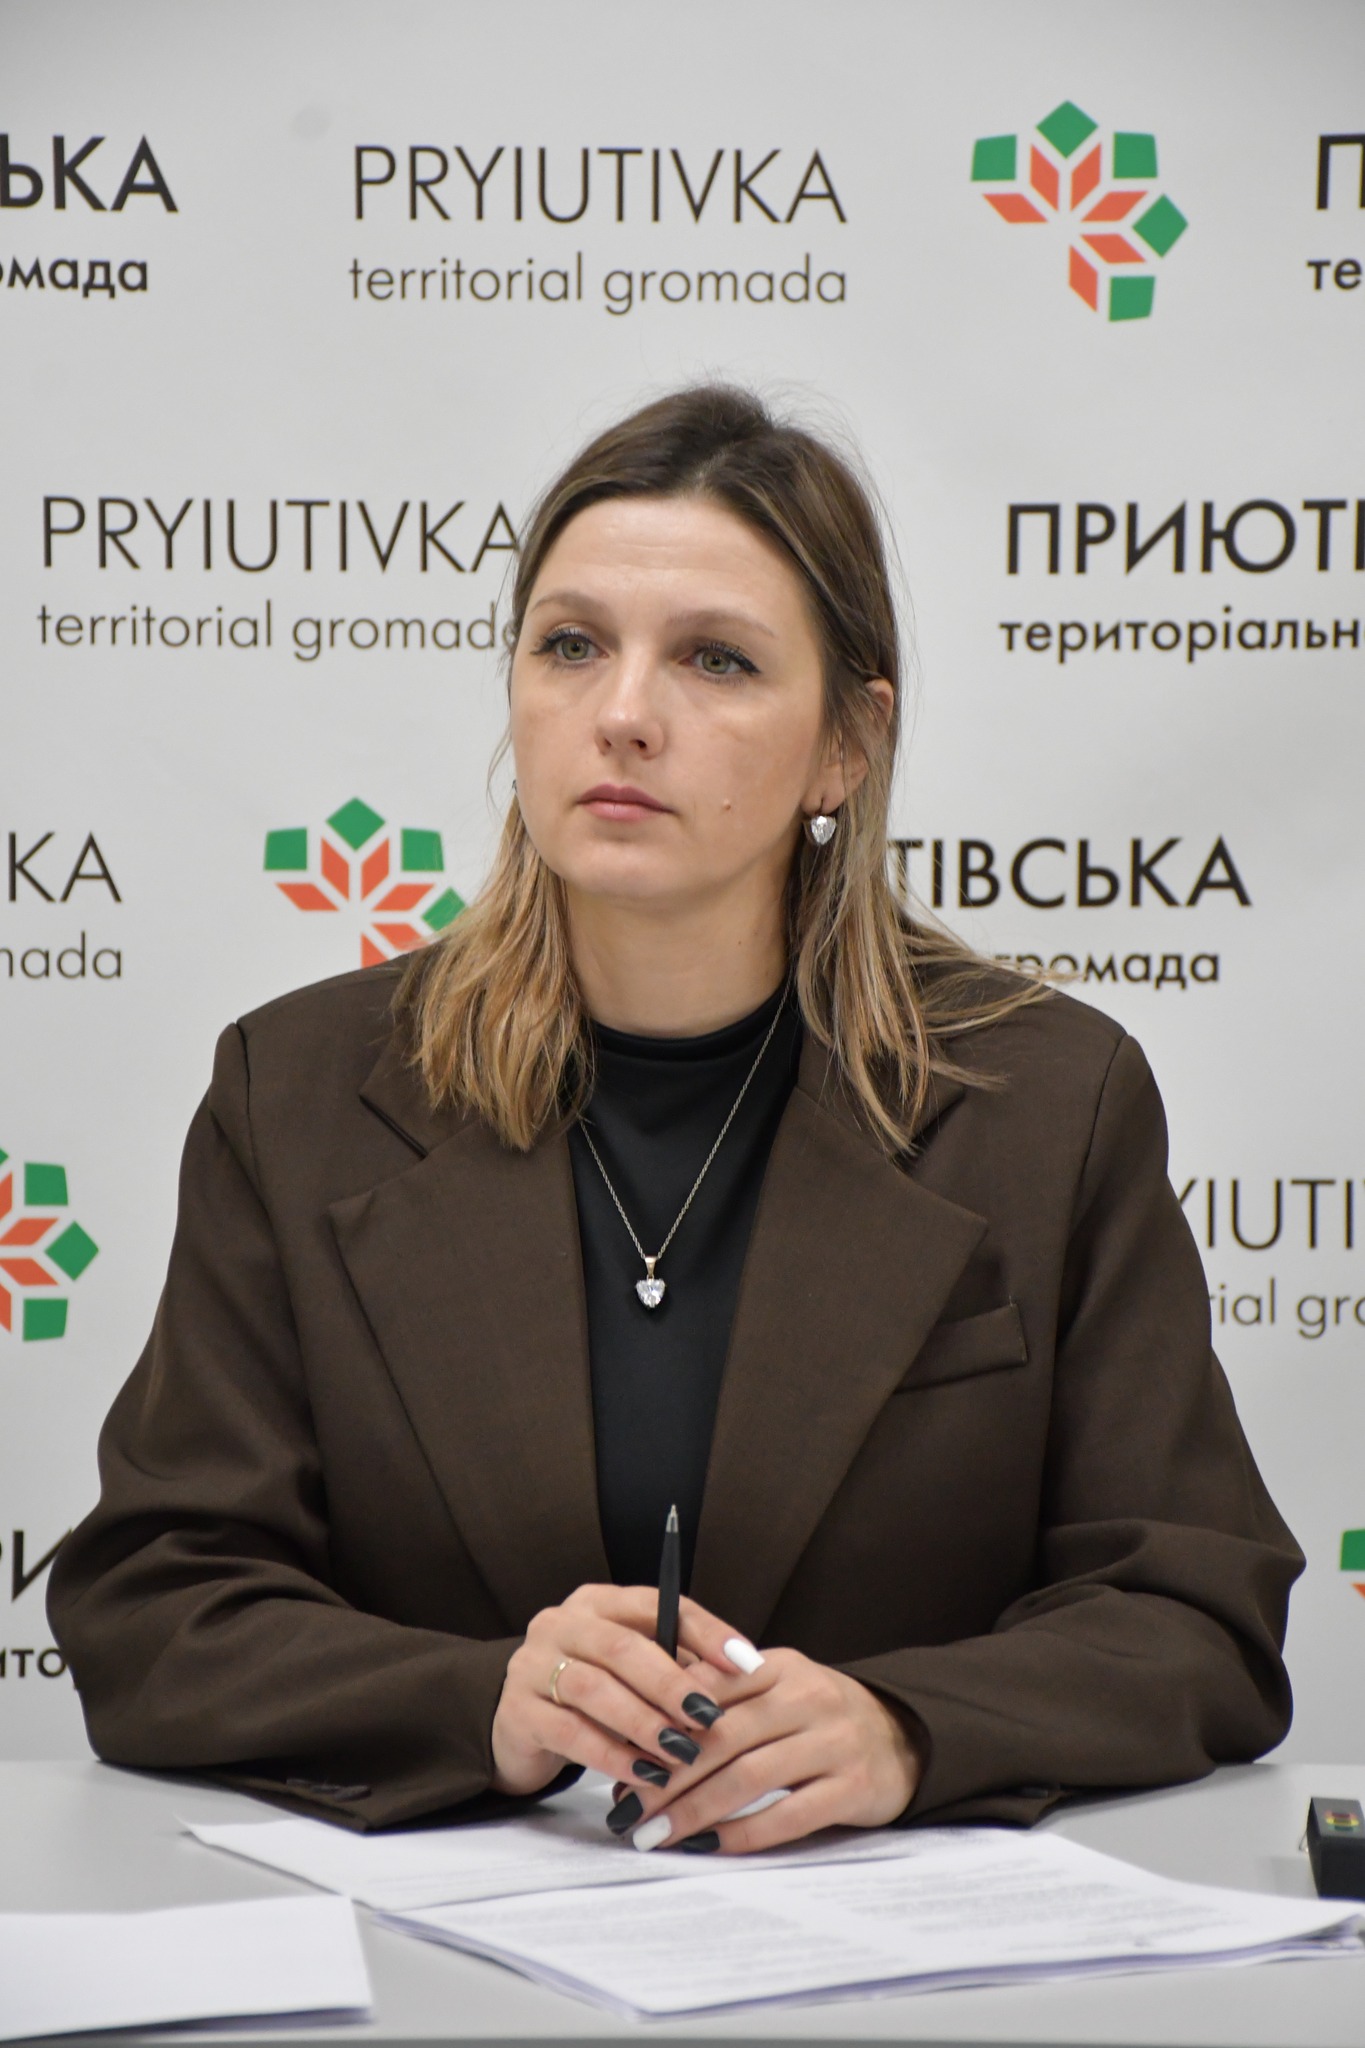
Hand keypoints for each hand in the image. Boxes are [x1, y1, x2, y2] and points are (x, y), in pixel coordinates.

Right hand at [490, 1584, 759, 1797]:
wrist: (518, 1725)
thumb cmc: (591, 1695)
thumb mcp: (629, 1671)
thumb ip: (674, 1665)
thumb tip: (740, 1677)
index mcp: (595, 1603)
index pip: (655, 1604)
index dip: (704, 1632)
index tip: (745, 1663)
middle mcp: (560, 1624)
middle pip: (622, 1646)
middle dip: (672, 1684)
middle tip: (709, 1717)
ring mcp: (531, 1666)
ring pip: (594, 1688)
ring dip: (644, 1722)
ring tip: (681, 1752)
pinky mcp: (517, 1712)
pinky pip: (569, 1732)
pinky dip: (612, 1755)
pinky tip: (644, 1774)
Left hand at [608, 1648, 921, 1853]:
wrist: (902, 1736)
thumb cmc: (820, 1715)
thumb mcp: (778, 1684)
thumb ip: (725, 1694)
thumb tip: (647, 1715)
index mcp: (779, 1666)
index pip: (709, 1691)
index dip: (660, 1724)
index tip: (623, 1755)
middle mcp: (806, 1698)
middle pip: (721, 1738)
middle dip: (667, 1776)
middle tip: (628, 1809)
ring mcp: (832, 1742)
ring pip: (748, 1778)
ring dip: (694, 1810)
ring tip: (655, 1834)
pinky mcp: (851, 1787)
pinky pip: (786, 1816)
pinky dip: (741, 1834)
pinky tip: (707, 1847)